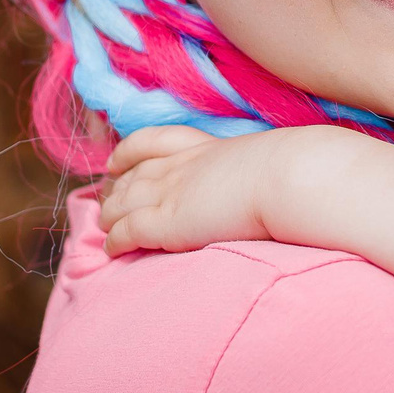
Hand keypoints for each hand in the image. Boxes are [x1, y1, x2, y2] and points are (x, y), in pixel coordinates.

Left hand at [100, 126, 269, 255]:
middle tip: (106, 201)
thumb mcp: (265, 161)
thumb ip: (253, 170)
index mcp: (204, 149)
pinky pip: (127, 231)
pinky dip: (114, 240)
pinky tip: (111, 249)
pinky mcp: (165, 223)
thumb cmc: (289, 173)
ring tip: (104, 226)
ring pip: (121, 202)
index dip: (128, 151)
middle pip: (131, 174)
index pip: (152, 143)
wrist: (285, 179)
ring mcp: (169, 193)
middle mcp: (179, 167)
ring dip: (109, 215)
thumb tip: (268, 182)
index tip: (115, 161)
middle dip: (114, 188)